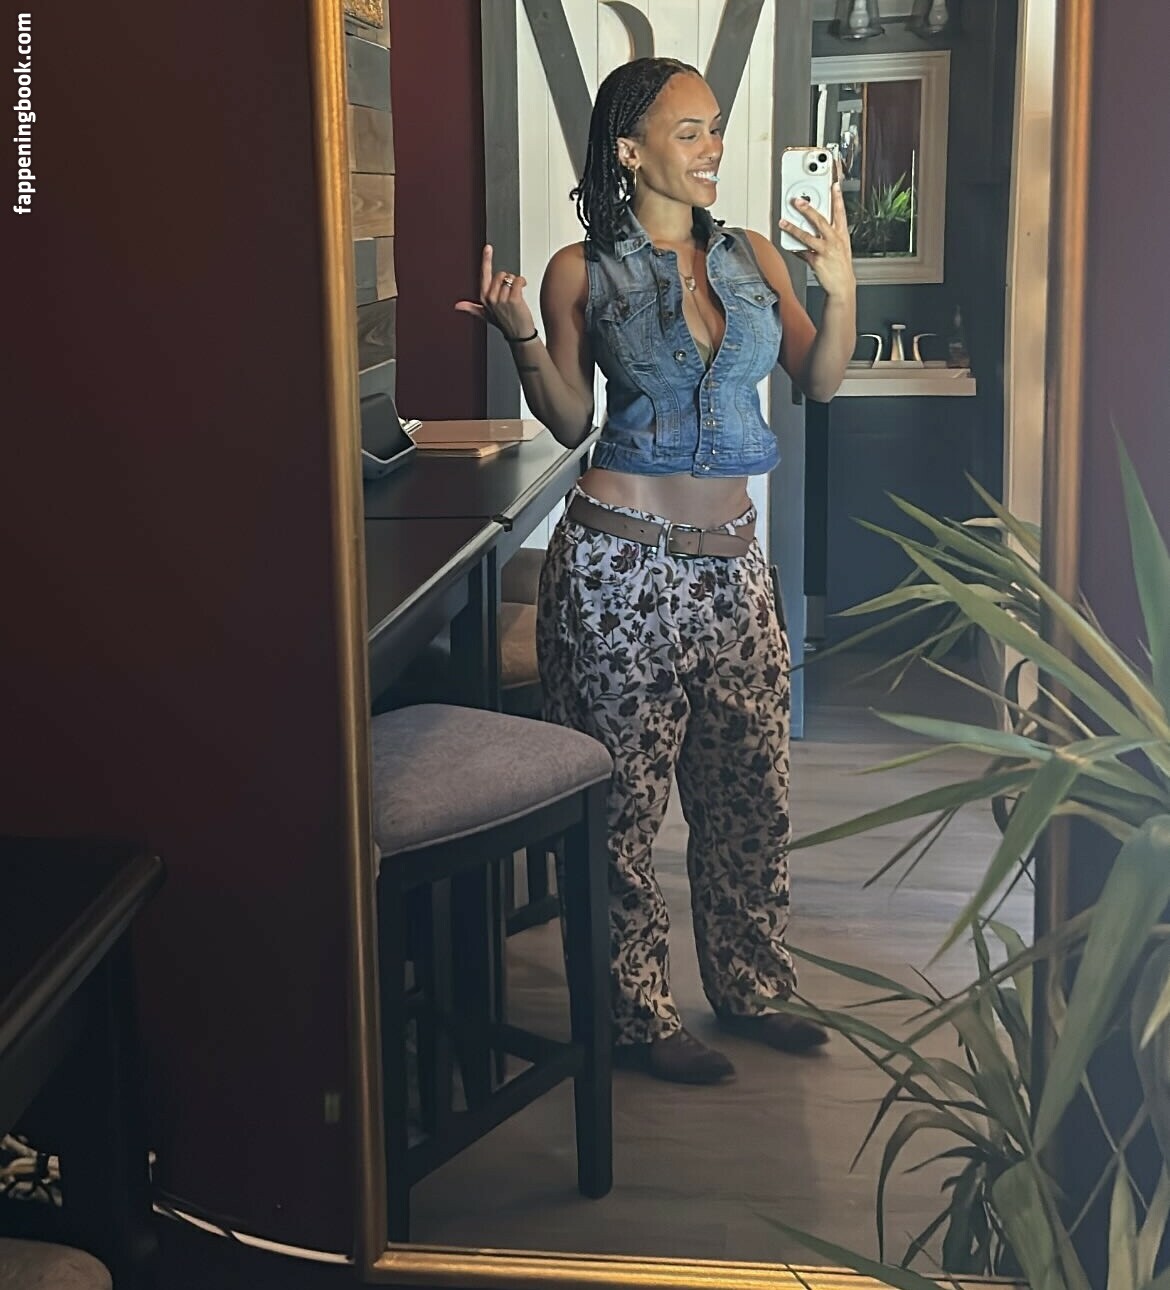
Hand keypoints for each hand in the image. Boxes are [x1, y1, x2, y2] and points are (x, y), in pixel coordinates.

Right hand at [454, 244, 536, 340]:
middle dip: (507, 279)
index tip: (488, 247)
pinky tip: (523, 288)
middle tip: (510, 291)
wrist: (519, 335)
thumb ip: (471, 308)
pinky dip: (522, 282)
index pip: (484, 274)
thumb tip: (457, 306)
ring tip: (516, 295)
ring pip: (510, 278)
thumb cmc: (504, 323)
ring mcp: (502, 299)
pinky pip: (518, 280)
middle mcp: (491, 298)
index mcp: (484, 298)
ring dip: (516, 283)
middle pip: (500, 274)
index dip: (486, 260)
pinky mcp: (514, 299)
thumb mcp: (485, 315)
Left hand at [778, 176, 855, 298]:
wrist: (842, 286)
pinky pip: (802, 252)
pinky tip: (789, 246)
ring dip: (793, 228)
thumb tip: (815, 225)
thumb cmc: (840, 266)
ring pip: (807, 236)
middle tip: (797, 201)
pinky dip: (795, 249)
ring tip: (783, 222)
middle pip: (820, 220)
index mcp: (842, 234)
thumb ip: (829, 234)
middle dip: (807, 209)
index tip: (834, 185)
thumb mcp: (840, 246)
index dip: (837, 198)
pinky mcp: (816, 261)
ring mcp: (825, 250)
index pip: (840, 212)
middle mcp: (834, 240)